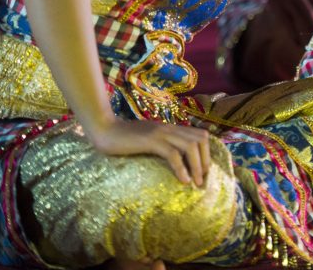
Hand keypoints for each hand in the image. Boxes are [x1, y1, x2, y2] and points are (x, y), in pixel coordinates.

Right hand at [83, 117, 211, 187]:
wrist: (105, 130)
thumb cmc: (125, 139)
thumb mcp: (149, 141)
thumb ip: (163, 146)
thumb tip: (176, 161)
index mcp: (172, 129)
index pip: (201, 135)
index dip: (207, 153)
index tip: (204, 172)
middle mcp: (170, 129)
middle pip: (201, 140)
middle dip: (205, 161)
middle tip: (202, 180)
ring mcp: (161, 133)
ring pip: (190, 146)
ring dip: (197, 166)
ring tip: (195, 183)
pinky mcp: (151, 141)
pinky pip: (172, 154)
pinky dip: (181, 168)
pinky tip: (183, 180)